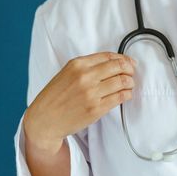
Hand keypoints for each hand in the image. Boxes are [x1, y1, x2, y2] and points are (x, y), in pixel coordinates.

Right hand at [23, 52, 137, 153]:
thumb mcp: (68, 72)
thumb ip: (88, 66)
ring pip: (122, 82)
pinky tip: (125, 94)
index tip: (129, 62)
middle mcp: (85, 76)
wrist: (44, 119)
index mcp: (78, 64)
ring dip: (130, 82)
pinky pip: (119, 97)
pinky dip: (127, 94)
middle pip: (119, 67)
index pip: (109, 56)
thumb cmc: (56, 96)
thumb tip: (114, 62)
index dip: (123, 58)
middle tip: (132, 73)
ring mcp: (91, 93)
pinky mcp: (96, 109)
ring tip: (129, 84)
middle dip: (130, 69)